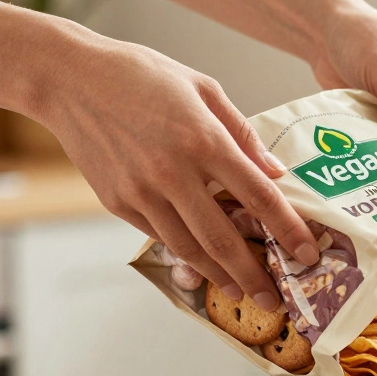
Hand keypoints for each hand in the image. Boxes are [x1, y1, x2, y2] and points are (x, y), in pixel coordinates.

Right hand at [37, 33, 320, 308]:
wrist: (69, 78)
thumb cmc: (140, 74)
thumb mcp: (202, 87)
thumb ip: (242, 133)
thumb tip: (274, 172)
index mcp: (203, 138)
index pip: (259, 196)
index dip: (288, 230)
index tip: (308, 253)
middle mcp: (173, 171)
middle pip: (223, 239)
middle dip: (255, 276)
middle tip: (277, 301)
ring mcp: (142, 191)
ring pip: (189, 249)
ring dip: (220, 277)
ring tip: (243, 293)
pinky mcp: (117, 202)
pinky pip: (160, 237)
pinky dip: (185, 255)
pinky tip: (204, 266)